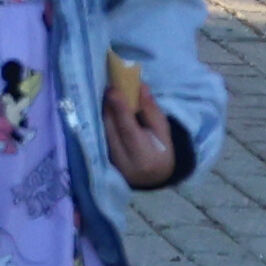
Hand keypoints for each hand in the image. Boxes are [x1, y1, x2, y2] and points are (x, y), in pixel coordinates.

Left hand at [100, 54, 184, 190]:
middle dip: (110, 107)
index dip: (120, 110)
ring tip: (110, 95)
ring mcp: (111, 163)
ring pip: (104, 133)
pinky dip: (105, 121)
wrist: (154, 178)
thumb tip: (141, 87)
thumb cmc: (162, 151)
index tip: (113, 90)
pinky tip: (108, 109)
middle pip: (112, 130)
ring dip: (106, 113)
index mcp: (144, 157)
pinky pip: (102, 136)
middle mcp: (125, 162)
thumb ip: (152, 111)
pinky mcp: (104, 160)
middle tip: (110, 87)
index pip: (128, 131)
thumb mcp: (163, 132)